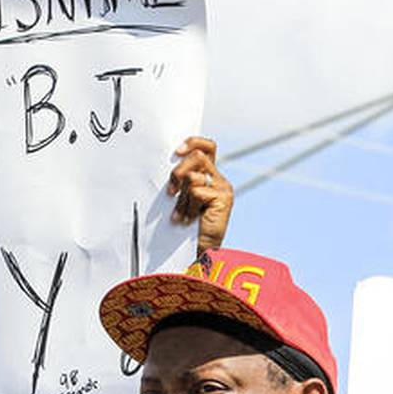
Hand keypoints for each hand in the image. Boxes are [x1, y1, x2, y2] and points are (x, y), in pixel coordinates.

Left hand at [168, 136, 232, 253]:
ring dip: (182, 196)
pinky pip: (197, 191)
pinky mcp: (224, 198)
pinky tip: (186, 220)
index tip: (176, 152)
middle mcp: (218, 179)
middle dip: (178, 172)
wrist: (198, 252)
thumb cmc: (185, 227)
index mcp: (209, 175)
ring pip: (194, 175)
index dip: (192, 142)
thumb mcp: (181, 198)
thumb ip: (181, 181)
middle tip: (171, 192)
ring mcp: (223, 188)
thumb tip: (168, 164)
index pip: (206, 146)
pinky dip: (187, 207)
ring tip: (180, 214)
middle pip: (197, 155)